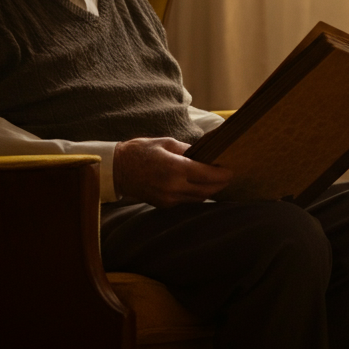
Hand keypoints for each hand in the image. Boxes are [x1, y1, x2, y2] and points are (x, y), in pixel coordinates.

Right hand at [113, 137, 232, 207]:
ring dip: (209, 190)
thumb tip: (207, 154)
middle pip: (207, 190)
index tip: (231, 170)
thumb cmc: (141, 151)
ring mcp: (168, 198)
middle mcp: (173, 187)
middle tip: (228, 176)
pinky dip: (196, 194)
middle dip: (220, 184)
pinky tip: (200, 186)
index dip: (222, 174)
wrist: (116, 169)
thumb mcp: (167, 143)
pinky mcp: (164, 205)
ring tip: (217, 181)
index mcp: (175, 168)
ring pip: (198, 198)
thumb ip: (189, 150)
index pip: (207, 175)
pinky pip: (187, 201)